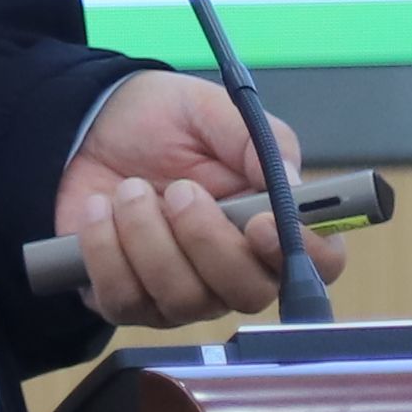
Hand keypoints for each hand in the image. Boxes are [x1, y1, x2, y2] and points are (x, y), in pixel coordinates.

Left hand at [51, 68, 337, 329]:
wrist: (91, 128)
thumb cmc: (163, 122)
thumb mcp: (210, 110)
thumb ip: (256, 140)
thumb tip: (291, 182)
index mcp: (272, 221)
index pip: (320, 262)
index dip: (303, 253)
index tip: (260, 222)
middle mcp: (236, 268)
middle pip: (250, 294)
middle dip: (207, 241)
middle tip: (178, 191)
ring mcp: (184, 293)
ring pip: (184, 300)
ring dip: (149, 237)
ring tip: (129, 189)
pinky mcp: (130, 301)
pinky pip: (126, 301)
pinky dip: (107, 250)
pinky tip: (101, 211)